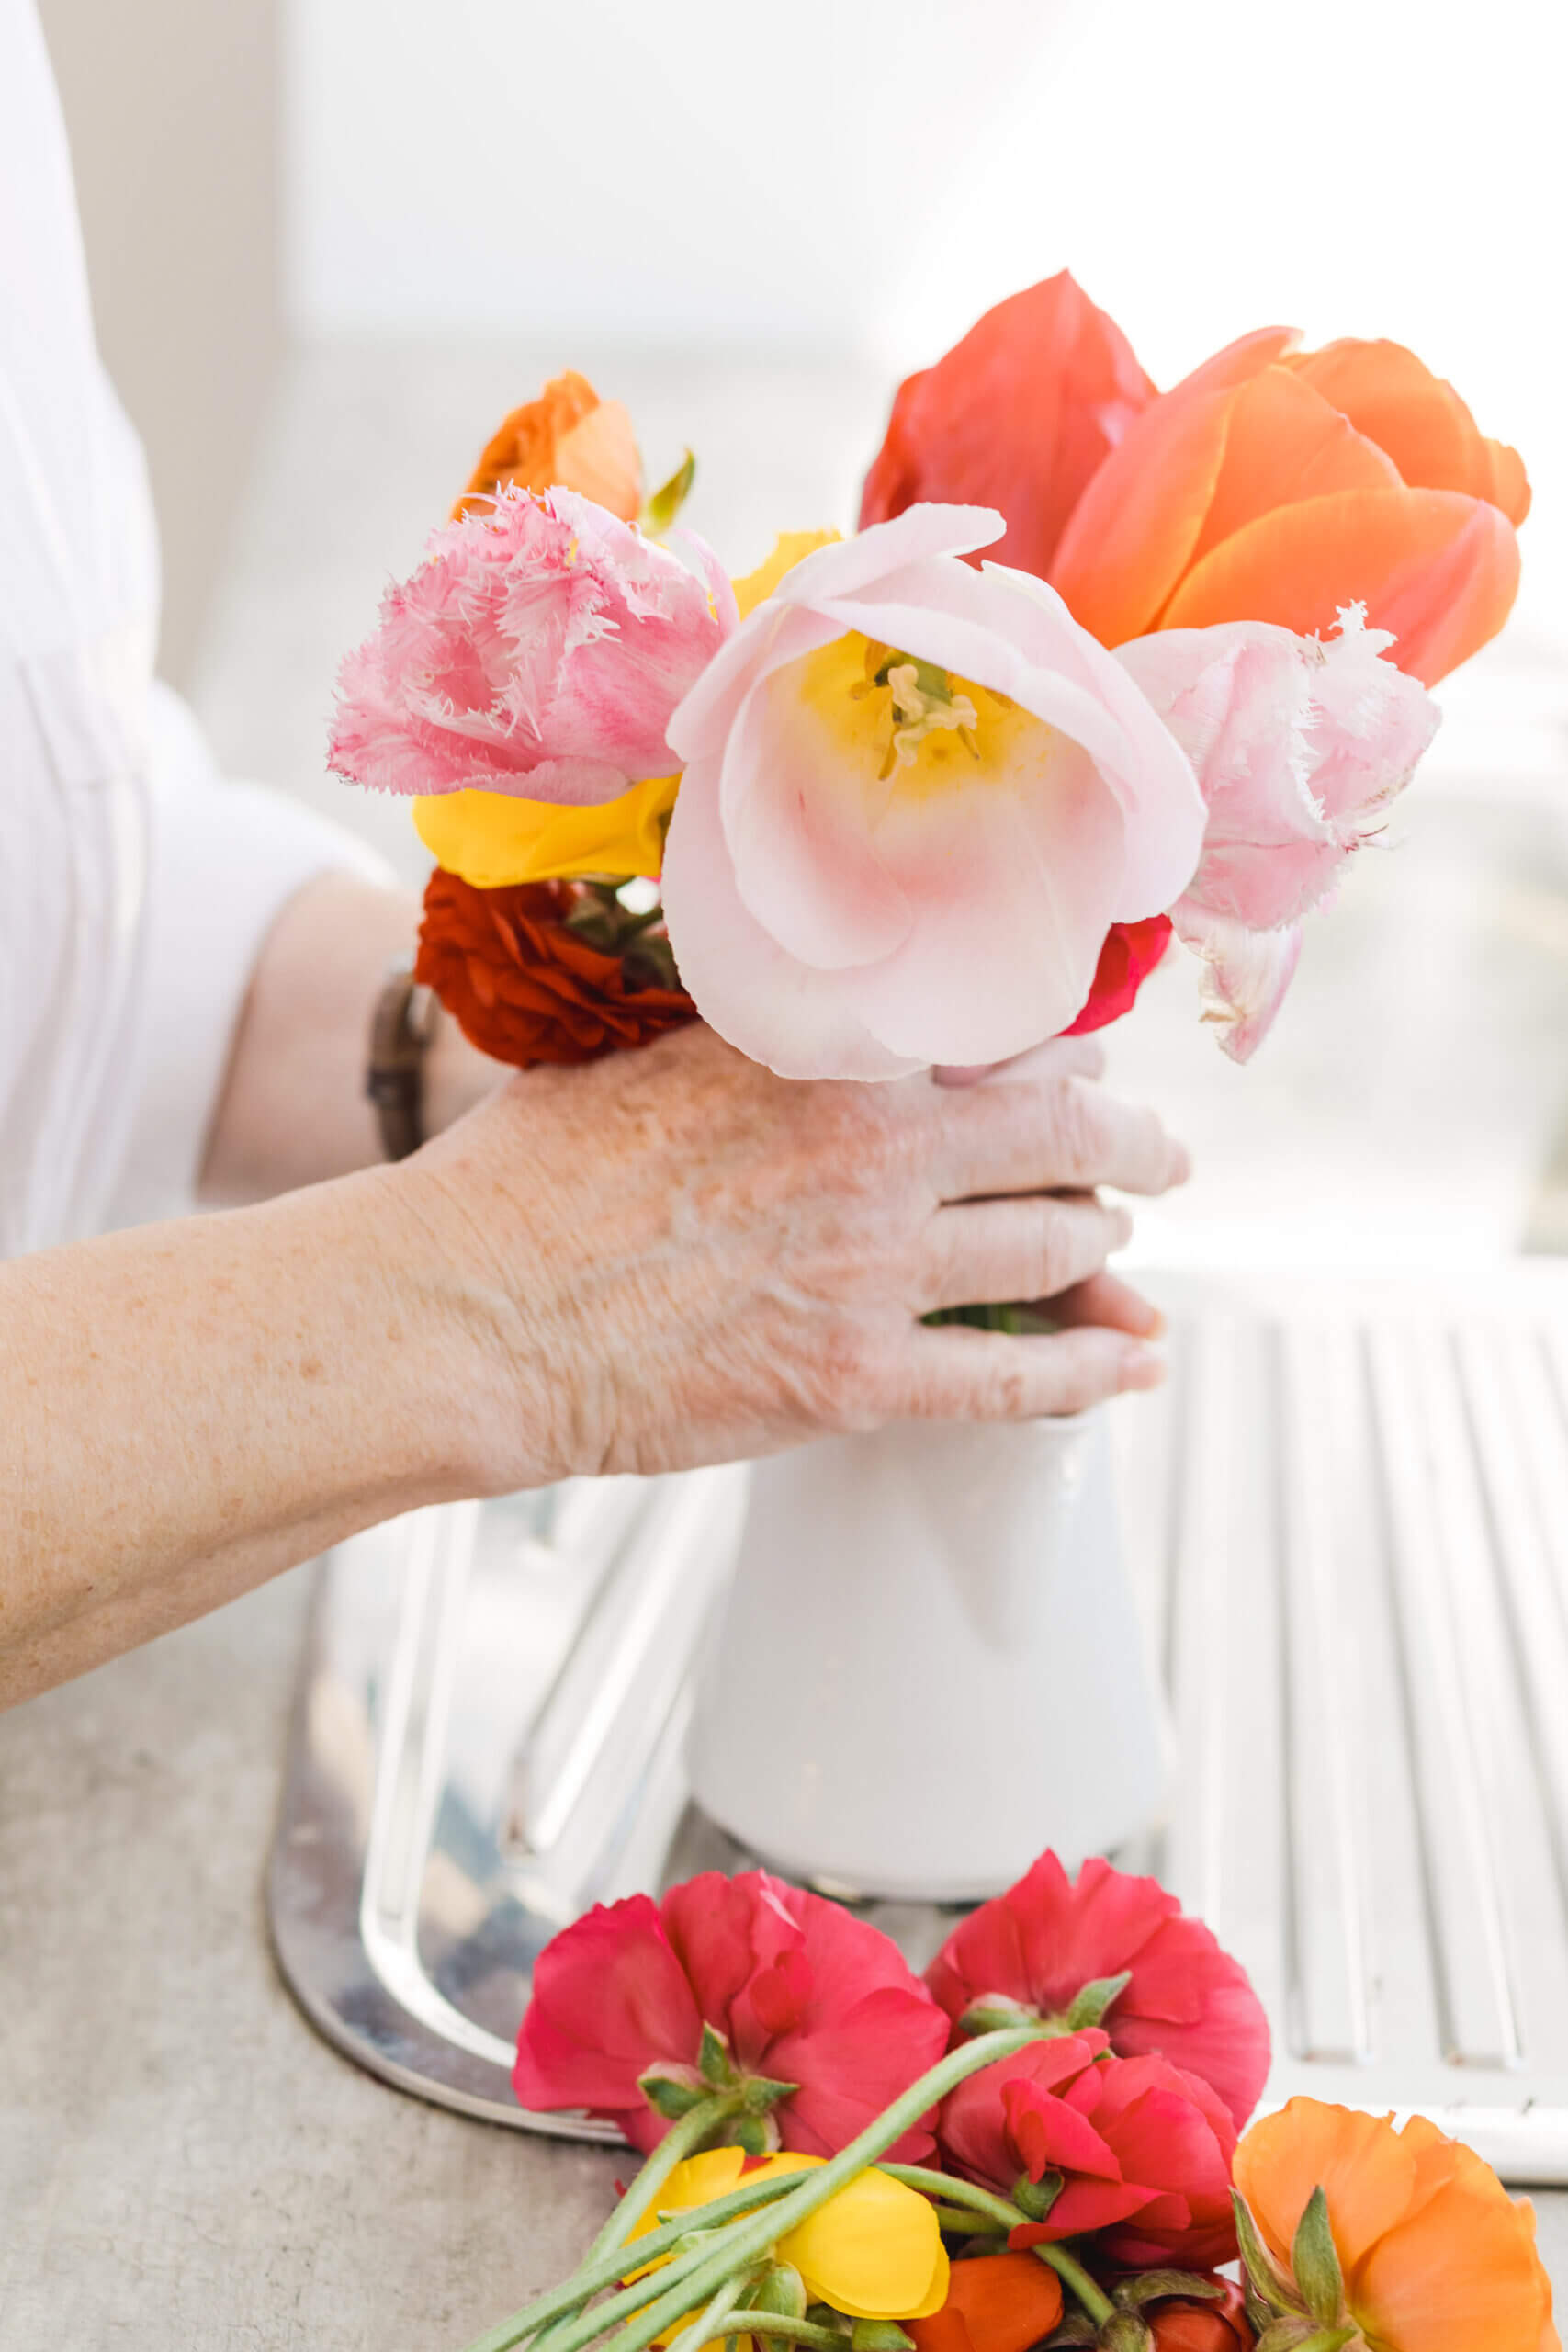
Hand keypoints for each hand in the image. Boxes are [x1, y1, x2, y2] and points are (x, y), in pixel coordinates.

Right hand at [401, 1023, 1187, 1485]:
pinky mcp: (859, 1380)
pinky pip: (1017, 1380)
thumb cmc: (526, 1179)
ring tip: (1118, 1249)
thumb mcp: (639, 1052)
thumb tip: (787, 1004)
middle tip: (1158, 1150)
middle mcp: (875, 1147)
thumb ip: (742, 1029)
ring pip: (1055, 1248)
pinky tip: (1131, 1364)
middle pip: (1063, 1133)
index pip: (999, 1030)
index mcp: (825, 1053)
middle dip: (1129, 1141)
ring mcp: (876, 1267)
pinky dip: (1091, 1373)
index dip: (1062, 1046)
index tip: (1082, 1056)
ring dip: (1104, 1246)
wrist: (469, 1310)